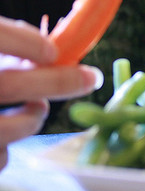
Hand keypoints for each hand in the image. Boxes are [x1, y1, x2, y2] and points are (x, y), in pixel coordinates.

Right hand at [0, 16, 102, 169]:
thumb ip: (1, 43)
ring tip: (38, 107)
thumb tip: (46, 52)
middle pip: (9, 85)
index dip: (24, 43)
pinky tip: (6, 134)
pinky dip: (6, 147)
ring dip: (33, 117)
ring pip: (4, 130)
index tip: (52, 50)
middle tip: (90, 77)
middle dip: (57, 82)